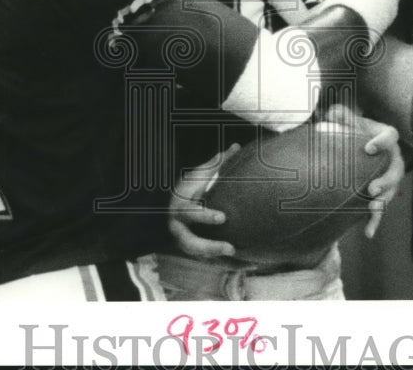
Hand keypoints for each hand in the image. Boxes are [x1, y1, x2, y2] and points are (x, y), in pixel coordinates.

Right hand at [168, 144, 240, 258]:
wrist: (169, 206)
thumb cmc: (188, 188)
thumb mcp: (197, 175)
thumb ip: (215, 164)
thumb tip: (236, 147)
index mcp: (181, 206)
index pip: (190, 213)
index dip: (205, 216)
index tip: (223, 218)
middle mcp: (179, 227)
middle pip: (190, 242)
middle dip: (209, 247)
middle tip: (231, 248)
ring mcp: (184, 240)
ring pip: (197, 255)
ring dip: (217, 258)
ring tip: (237, 256)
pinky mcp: (192, 248)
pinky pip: (206, 259)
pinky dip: (221, 263)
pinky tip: (243, 265)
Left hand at [324, 103, 407, 238]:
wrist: (348, 145)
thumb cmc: (347, 128)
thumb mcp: (343, 117)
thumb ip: (340, 113)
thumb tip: (334, 113)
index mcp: (384, 137)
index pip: (391, 135)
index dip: (382, 142)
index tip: (368, 148)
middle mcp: (391, 157)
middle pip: (396, 169)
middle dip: (387, 180)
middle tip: (372, 188)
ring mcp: (387, 177)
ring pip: (392, 191)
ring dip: (384, 201)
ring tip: (372, 208)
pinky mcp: (379, 194)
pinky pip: (381, 209)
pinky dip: (375, 221)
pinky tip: (367, 232)